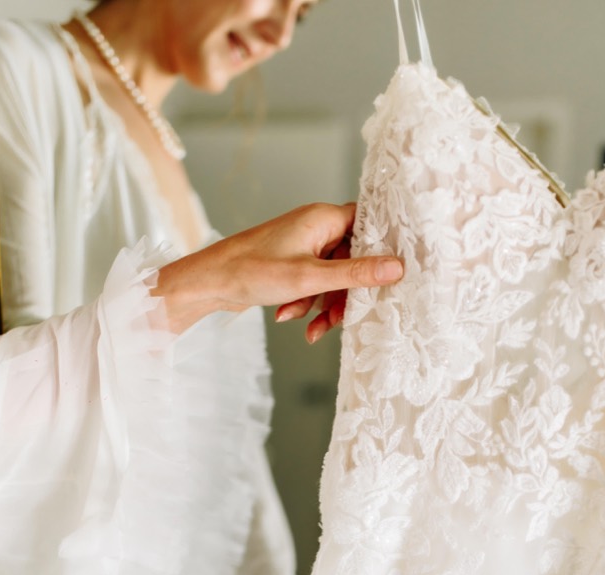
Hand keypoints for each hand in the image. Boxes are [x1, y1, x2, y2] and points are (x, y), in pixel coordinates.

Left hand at [152, 203, 403, 338]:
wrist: (207, 283)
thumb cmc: (251, 271)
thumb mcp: (309, 277)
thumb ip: (355, 274)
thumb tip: (397, 268)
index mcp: (323, 218)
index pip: (370, 225)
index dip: (382, 249)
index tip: (393, 274)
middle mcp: (315, 227)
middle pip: (353, 258)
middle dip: (346, 292)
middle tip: (342, 317)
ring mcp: (302, 246)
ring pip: (332, 277)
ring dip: (323, 303)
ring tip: (309, 326)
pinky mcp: (291, 264)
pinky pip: (313, 284)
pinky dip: (306, 302)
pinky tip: (289, 316)